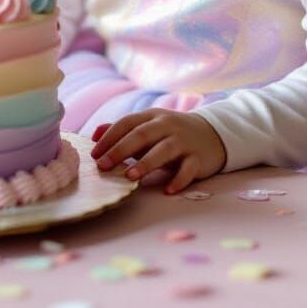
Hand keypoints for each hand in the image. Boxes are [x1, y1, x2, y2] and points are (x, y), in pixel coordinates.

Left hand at [90, 108, 225, 194]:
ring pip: (163, 150)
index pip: (127, 123)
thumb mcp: (148, 127)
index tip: (94, 154)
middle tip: (103, 165)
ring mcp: (183, 141)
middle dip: (121, 149)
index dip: (109, 137)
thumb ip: (123, 130)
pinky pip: (188, 169)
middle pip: (142, 134)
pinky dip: (178, 179)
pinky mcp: (198, 158)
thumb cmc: (171, 134)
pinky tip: (168, 190)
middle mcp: (167, 125)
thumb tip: (94, 134)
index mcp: (152, 116)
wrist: (212, 134)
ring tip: (130, 177)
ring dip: (145, 163)